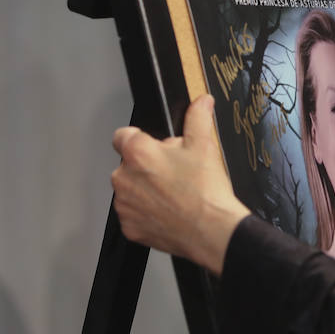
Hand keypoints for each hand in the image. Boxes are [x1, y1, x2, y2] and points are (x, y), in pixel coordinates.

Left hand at [111, 95, 249, 273]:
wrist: (211, 231)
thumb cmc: (205, 191)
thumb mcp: (204, 145)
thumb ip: (198, 117)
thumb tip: (201, 102)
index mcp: (138, 153)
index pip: (122, 136)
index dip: (139, 138)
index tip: (154, 147)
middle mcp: (124, 178)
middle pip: (129, 165)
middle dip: (147, 167)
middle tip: (174, 173)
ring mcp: (125, 205)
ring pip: (130, 190)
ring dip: (145, 190)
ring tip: (173, 195)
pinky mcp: (130, 228)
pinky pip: (134, 215)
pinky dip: (147, 214)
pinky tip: (168, 212)